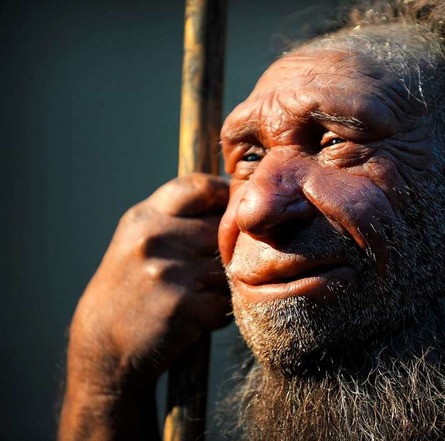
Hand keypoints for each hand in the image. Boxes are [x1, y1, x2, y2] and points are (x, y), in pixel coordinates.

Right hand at [59, 173, 230, 439]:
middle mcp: (154, 238)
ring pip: (230, 267)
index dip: (227, 198)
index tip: (233, 216)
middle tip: (212, 272)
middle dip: (228, 251)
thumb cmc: (132, 294)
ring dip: (225, 286)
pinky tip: (196, 319)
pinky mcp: (183, 306)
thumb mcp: (140, 244)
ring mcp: (168, 271)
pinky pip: (226, 302)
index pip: (201, 187)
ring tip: (198, 298)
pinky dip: (219, 314)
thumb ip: (179, 220)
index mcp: (144, 217)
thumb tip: (238, 201)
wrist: (104, 351)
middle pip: (224, 229)